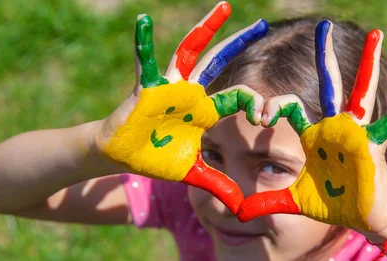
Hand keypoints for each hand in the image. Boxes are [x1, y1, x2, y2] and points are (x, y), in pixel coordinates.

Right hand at [95, 2, 267, 213]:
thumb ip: (216, 184)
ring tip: (223, 8)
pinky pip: (144, 62)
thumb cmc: (155, 159)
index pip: (237, 97)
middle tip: (259, 23)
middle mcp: (191, 93)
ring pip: (190, 53)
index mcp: (205, 111)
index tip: (264, 116)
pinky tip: (143, 21)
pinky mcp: (146, 89)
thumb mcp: (192, 173)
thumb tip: (240, 206)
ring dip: (205, 30)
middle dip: (237, 42)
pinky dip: (142, 43)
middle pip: (218, 62)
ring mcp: (170, 87)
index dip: (254, 103)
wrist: (122, 156)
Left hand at [237, 20, 386, 231]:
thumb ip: (267, 202)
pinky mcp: (372, 144)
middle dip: (325, 57)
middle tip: (323, 27)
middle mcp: (334, 125)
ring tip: (377, 34)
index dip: (273, 107)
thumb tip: (240, 214)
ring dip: (368, 64)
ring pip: (361, 92)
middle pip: (328, 85)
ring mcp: (355, 131)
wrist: (362, 215)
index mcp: (313, 133)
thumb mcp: (294, 201)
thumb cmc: (332, 203)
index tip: (261, 116)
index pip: (289, 106)